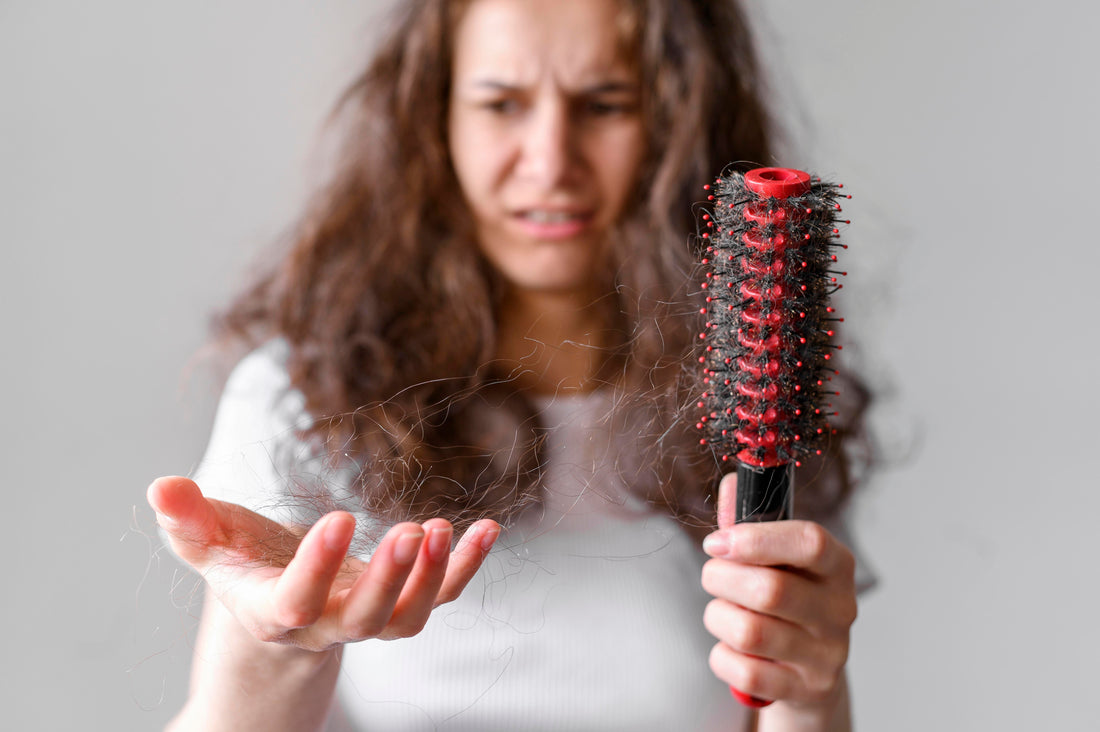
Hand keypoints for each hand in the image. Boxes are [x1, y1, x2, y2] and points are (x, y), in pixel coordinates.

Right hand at [148, 476, 498, 652]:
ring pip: (407, 617)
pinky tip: (488, 529)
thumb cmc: (244, 569)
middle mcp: (326, 624)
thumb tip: (159, 486)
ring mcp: (369, 619)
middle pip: (364, 619)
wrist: (280, 610)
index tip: (339, 517)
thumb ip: (188, 521)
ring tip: (445, 529)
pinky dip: (466, 567)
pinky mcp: (401, 604)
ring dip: (433, 578)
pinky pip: (442, 596)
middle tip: (411, 532)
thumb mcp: (210, 546)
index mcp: (274, 611)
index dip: (317, 569)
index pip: (295, 602)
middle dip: (389, 580)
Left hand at [700, 474, 856, 709]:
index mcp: (837, 566)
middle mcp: (840, 610)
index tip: (717, 541)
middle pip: (770, 590)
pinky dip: (722, 657)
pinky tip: (730, 647)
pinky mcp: (805, 690)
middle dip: (721, 579)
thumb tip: (732, 481)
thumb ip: (750, 521)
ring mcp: (826, 654)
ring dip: (718, 617)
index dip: (757, 539)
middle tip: (712, 575)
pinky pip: (744, 672)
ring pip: (750, 632)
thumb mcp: (776, 558)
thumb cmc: (786, 600)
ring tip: (721, 611)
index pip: (811, 543)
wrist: (808, 673)